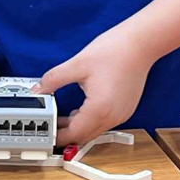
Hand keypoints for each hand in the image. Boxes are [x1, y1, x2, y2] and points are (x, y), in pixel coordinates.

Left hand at [34, 24, 152, 146]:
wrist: (141, 43)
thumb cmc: (115, 50)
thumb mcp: (77, 64)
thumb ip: (54, 79)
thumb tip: (38, 90)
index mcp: (100, 109)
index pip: (74, 134)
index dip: (57, 136)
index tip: (45, 133)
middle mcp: (113, 117)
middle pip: (85, 137)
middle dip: (66, 133)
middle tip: (50, 126)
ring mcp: (122, 114)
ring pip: (95, 130)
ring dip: (78, 127)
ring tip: (61, 117)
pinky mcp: (125, 109)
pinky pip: (104, 122)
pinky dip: (90, 120)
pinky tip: (81, 109)